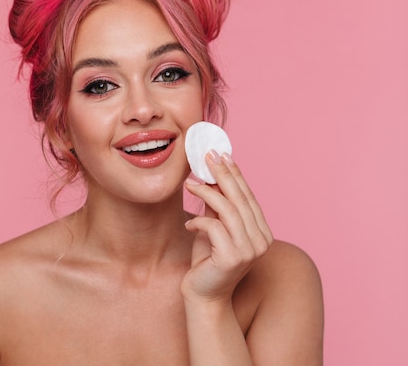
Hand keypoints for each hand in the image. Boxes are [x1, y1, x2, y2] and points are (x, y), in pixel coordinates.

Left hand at [181, 150, 272, 302]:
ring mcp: (250, 250)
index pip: (248, 196)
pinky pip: (214, 227)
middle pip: (241, 198)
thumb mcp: (213, 228)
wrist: (203, 295)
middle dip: (222, 174)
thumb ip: (216, 206)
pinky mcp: (234, 258)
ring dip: (206, 192)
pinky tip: (188, 224)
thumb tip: (211, 176)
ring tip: (188, 185)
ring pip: (228, 210)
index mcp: (261, 231)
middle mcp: (262, 240)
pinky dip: (199, 220)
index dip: (234, 173)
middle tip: (206, 156)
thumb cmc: (207, 261)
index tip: (220, 154)